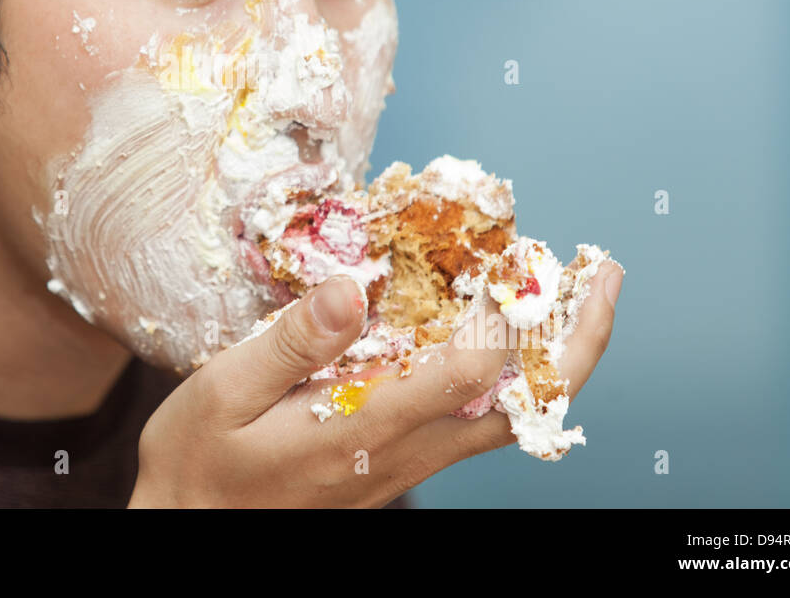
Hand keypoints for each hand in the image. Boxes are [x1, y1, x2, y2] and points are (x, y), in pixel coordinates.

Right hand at [128, 261, 621, 506]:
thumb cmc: (197, 459)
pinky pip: (473, 425)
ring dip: (552, 359)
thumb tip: (354, 287)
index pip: (462, 377)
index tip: (524, 263)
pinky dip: (508, 376)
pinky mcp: (396, 466)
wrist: (188, 527)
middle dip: (575, 342)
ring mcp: (405, 466)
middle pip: (520, 408)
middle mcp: (400, 454)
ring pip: (508, 419)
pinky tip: (498, 334)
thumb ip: (293, 341)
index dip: (504, 319)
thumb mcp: (222, 391)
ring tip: (570, 295)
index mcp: (359, 430)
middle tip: (601, 277)